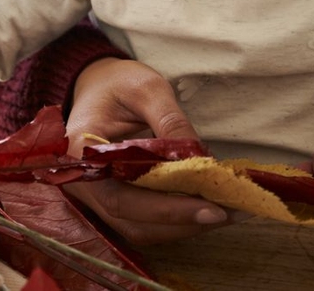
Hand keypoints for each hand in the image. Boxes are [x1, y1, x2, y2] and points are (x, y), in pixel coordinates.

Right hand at [63, 58, 233, 243]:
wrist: (96, 85)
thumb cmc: (117, 84)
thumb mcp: (146, 89)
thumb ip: (171, 122)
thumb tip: (201, 161)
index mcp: (82, 153)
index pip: (122, 198)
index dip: (167, 211)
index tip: (213, 210)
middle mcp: (83, 183)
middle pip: (132, 221)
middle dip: (184, 222)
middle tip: (231, 211)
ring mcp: (95, 196)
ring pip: (139, 229)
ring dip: (183, 225)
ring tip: (227, 211)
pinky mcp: (112, 200)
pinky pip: (142, 222)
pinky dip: (176, 220)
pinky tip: (205, 207)